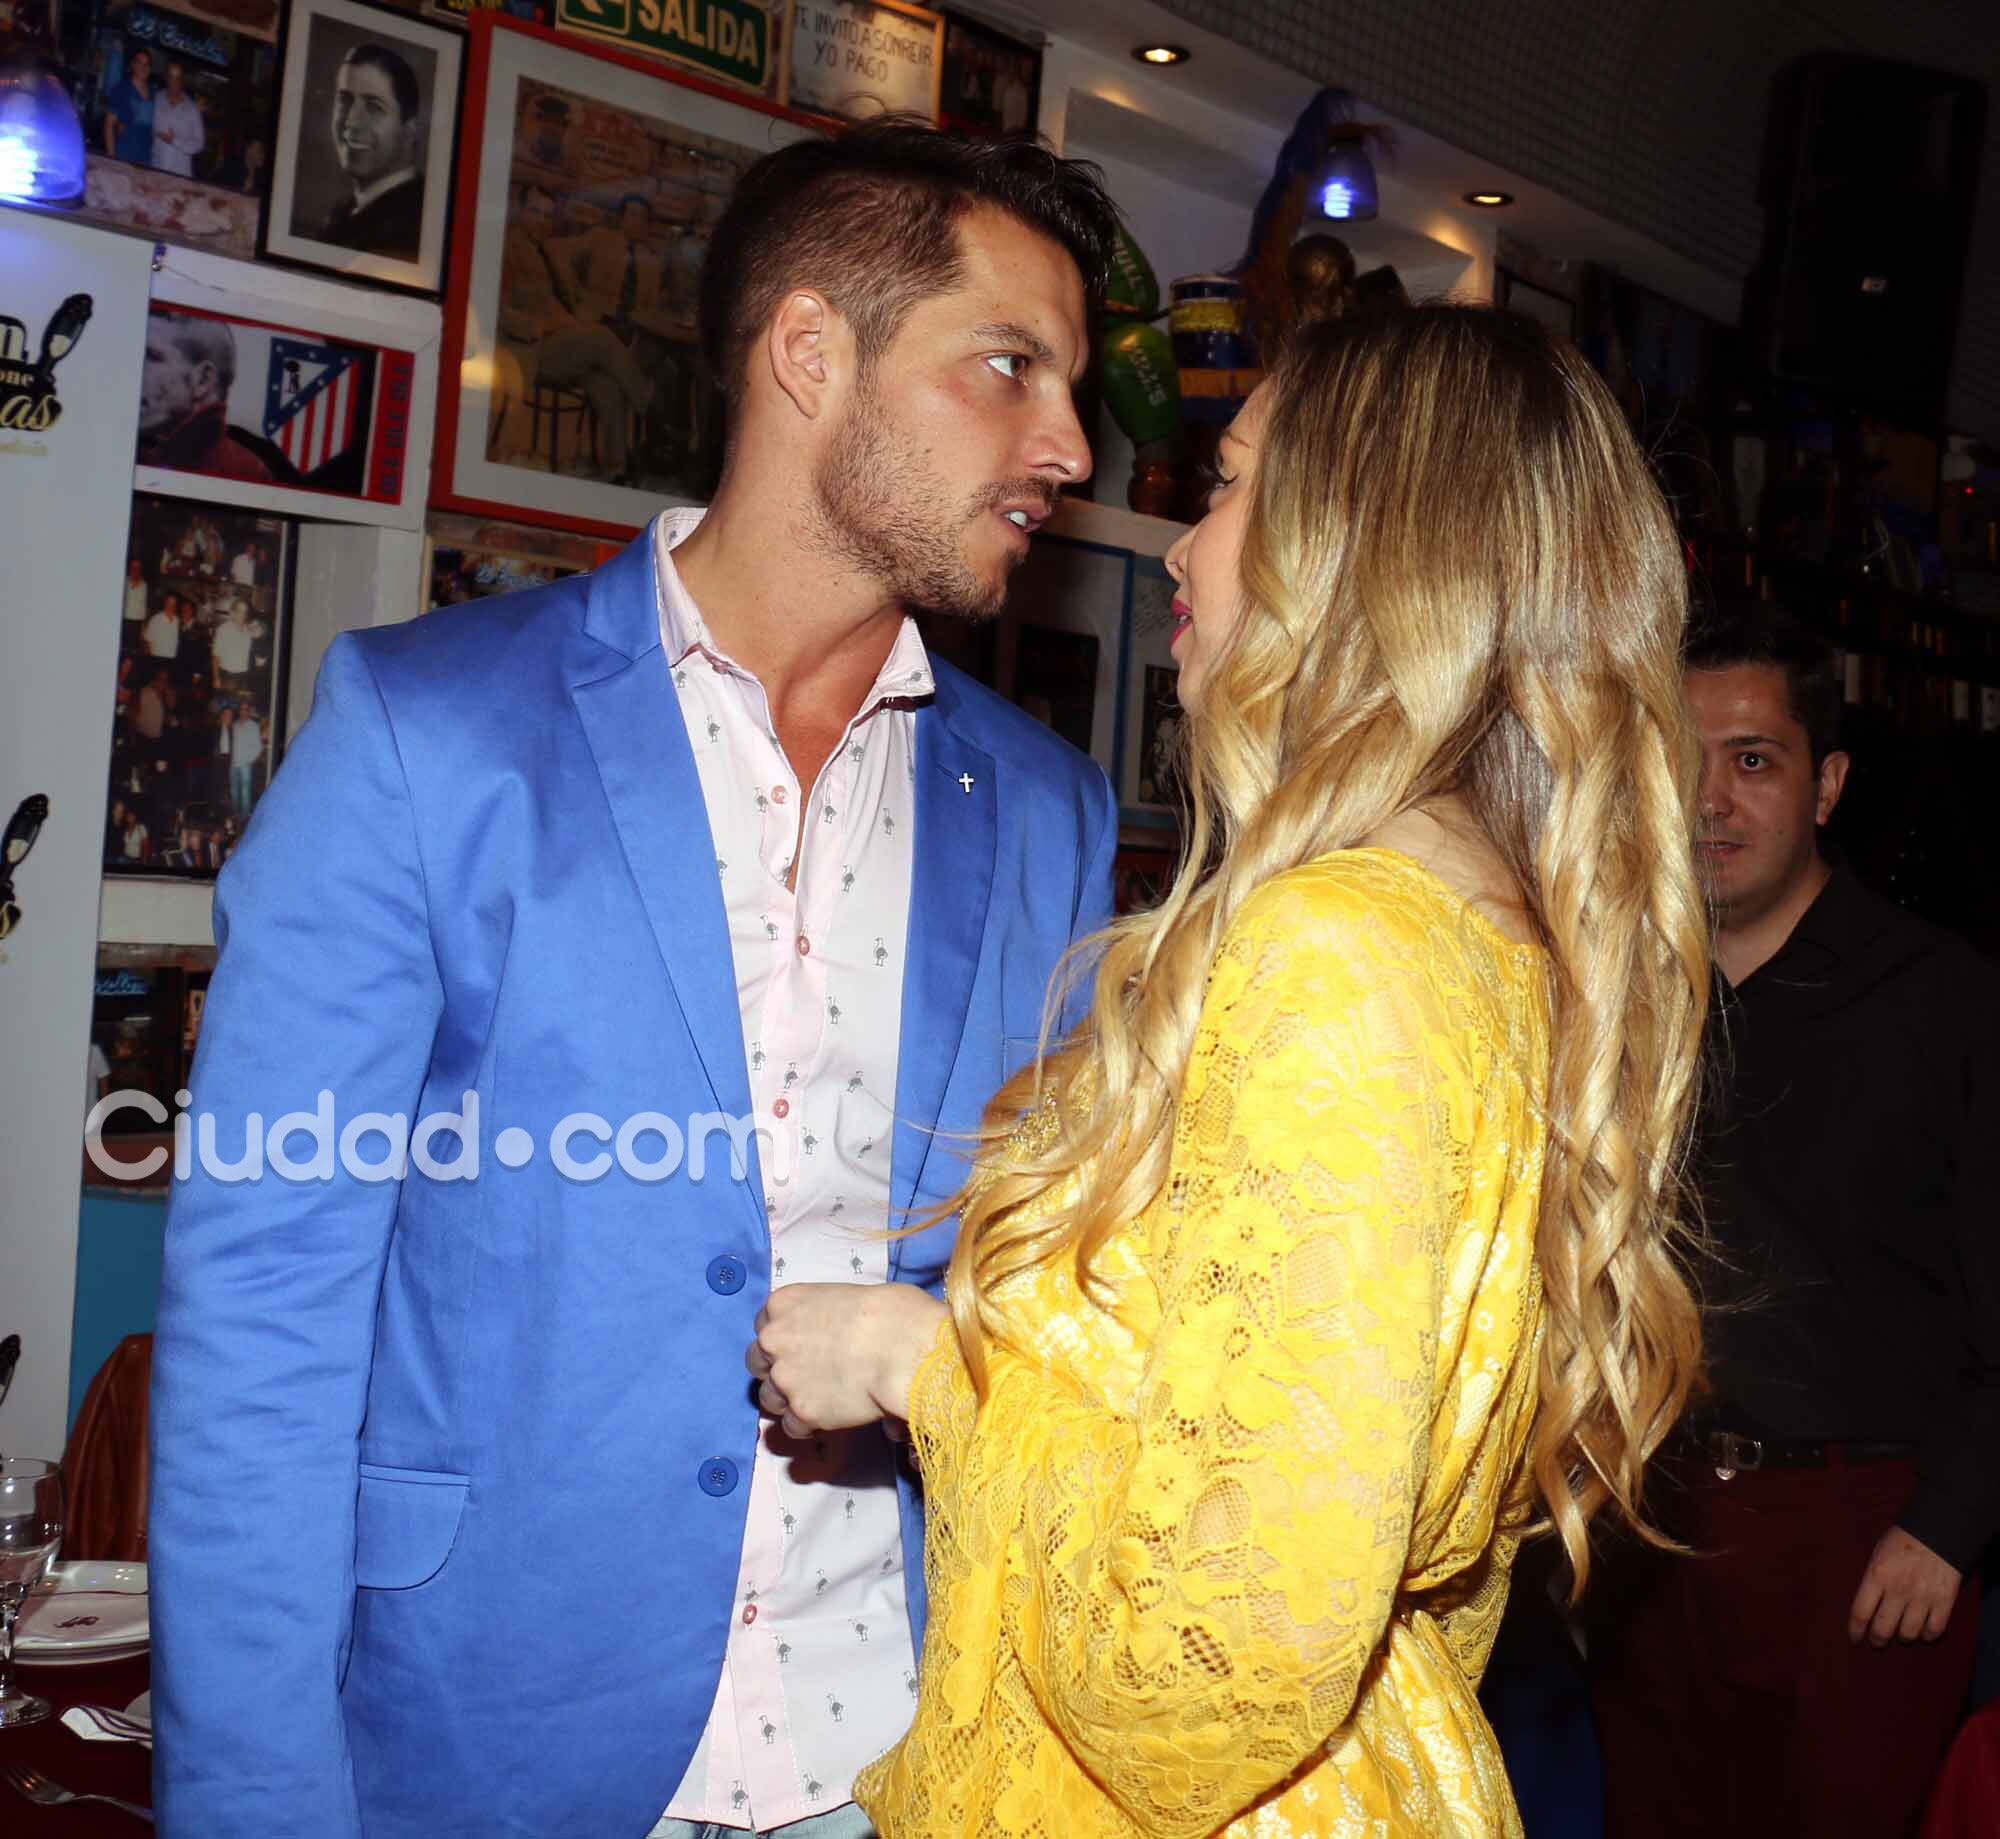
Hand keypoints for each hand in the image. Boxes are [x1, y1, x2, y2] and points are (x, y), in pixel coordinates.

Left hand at [746, 1282, 949, 1440]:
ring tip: (821, 1398)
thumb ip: (827, 1318)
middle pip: (756, 1362)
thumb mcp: (848, 1297)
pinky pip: (793, 1426)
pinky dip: (808, 1424)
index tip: (800, 1346)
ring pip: (770, 1398)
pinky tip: (831, 1415)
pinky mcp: (802, 1412)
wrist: (904, 1347)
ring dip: (789, 1400)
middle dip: (776, 1369)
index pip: (763, 1324)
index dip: (783, 1339)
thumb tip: (844, 1341)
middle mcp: (774, 1339)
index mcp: (783, 1303)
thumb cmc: (889, 1311)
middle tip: (805, 1375)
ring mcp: (784, 1378)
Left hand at [1848, 1526, 1961, 1645]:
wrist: (1938, 1532)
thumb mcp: (1877, 1553)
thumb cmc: (1902, 1540)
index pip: (1860, 1612)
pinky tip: (1923, 1633)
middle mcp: (1898, 1590)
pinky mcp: (1944, 1602)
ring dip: (1902, 1637)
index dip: (1855, 1630)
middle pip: (1883, 1628)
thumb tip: (1865, 1603)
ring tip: (1900, 1634)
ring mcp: (1922, 1597)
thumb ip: (1872, 1578)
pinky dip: (1927, 1636)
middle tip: (1876, 1642)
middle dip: (1877, 1640)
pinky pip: (1934, 1630)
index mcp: (1877, 1575)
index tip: (1854, 1638)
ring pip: (1908, 1633)